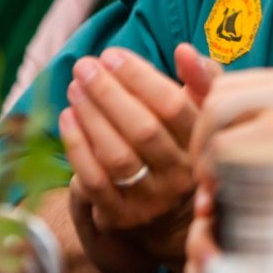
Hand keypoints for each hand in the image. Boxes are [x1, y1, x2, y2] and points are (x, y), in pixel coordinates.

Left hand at [58, 47, 201, 272]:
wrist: (176, 220)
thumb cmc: (187, 148)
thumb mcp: (204, 114)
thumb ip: (202, 79)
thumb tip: (184, 52)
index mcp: (202, 144)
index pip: (173, 106)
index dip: (139, 78)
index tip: (113, 55)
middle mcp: (181, 175)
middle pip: (143, 130)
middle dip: (108, 92)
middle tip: (85, 65)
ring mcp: (152, 200)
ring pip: (117, 156)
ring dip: (91, 117)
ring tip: (74, 87)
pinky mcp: (122, 218)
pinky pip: (94, 181)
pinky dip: (77, 147)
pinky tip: (68, 118)